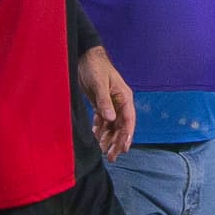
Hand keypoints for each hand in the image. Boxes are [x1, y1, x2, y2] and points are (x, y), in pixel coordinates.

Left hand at [78, 46, 135, 161]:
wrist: (85, 57)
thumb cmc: (96, 67)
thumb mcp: (99, 84)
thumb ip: (104, 102)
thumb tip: (111, 119)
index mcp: (124, 97)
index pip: (129, 120)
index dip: (127, 135)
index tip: (124, 149)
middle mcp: (119, 103)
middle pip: (121, 126)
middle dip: (117, 142)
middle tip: (112, 157)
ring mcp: (111, 104)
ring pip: (112, 126)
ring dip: (108, 139)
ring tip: (103, 153)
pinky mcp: (101, 104)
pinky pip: (103, 121)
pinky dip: (100, 130)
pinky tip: (96, 139)